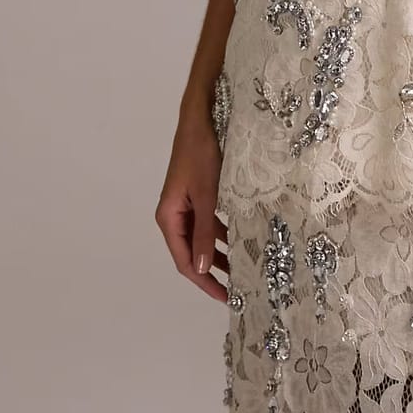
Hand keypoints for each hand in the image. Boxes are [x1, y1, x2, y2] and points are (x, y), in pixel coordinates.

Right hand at [155, 108, 228, 302]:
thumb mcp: (208, 195)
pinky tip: (239, 237)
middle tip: (238, 287)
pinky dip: (222, 232)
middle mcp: (174, 213)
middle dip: (212, 270)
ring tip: (243, 267)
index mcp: (169, 216)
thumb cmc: (203, 154)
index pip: (183, 261)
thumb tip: (200, 270)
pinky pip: (208, 220)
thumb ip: (204, 232)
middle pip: (191, 251)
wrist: (202, 116)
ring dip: (219, 252)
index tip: (225, 297)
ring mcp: (186, 202)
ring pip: (201, 236)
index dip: (203, 281)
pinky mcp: (198, 192)